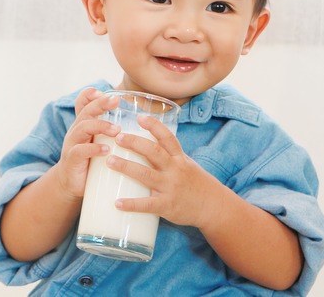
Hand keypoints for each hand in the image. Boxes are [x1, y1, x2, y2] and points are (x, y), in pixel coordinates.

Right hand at [55, 88, 120, 199]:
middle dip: (100, 104)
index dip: (91, 95)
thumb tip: (144, 124)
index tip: (106, 92)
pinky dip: (93, 149)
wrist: (72, 184)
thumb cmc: (92, 160)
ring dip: (100, 126)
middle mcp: (76, 130)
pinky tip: (106, 150)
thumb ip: (114, 132)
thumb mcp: (100, 142)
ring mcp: (72, 144)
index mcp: (84, 124)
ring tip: (117, 129)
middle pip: (85, 111)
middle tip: (115, 101)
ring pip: (83, 127)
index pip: (82, 103)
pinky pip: (79, 151)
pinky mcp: (72, 160)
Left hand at [106, 115, 221, 228]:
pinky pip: (147, 204)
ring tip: (109, 161)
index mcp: (179, 158)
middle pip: (153, 152)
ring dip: (126, 167)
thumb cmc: (196, 184)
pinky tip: (117, 203)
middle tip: (117, 137)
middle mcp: (175, 170)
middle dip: (134, 143)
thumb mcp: (186, 164)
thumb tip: (145, 143)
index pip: (167, 137)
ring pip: (146, 175)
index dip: (154, 126)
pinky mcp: (167, 205)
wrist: (213, 207)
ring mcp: (171, 187)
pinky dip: (131, 204)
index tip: (140, 117)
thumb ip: (168, 155)